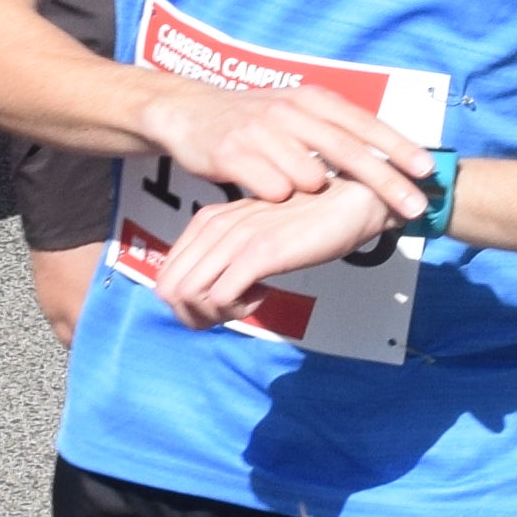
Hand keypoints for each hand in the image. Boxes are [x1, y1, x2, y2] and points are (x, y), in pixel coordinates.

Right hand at [126, 73, 428, 217]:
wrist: (189, 111)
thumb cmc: (254, 119)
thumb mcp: (297, 113)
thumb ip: (335, 132)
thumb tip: (386, 157)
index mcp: (313, 100)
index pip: (365, 125)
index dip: (399, 148)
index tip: (429, 172)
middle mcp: (292, 111)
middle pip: (348, 151)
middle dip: (386, 181)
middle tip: (415, 207)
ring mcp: (262, 130)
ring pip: (309, 175)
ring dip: (322, 195)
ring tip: (325, 208)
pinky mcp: (233, 153)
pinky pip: (271, 188)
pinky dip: (280, 198)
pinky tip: (276, 202)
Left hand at [149, 175, 395, 331]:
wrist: (350, 201)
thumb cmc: (308, 221)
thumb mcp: (256, 233)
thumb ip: (229, 252)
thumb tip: (207, 291)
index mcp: (208, 220)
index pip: (166, 276)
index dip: (188, 303)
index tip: (223, 300)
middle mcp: (214, 225)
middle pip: (168, 290)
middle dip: (195, 314)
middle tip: (232, 310)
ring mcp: (236, 237)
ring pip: (188, 296)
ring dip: (215, 314)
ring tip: (249, 302)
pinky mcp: (260, 252)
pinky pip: (221, 298)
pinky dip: (239, 309)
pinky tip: (265, 295)